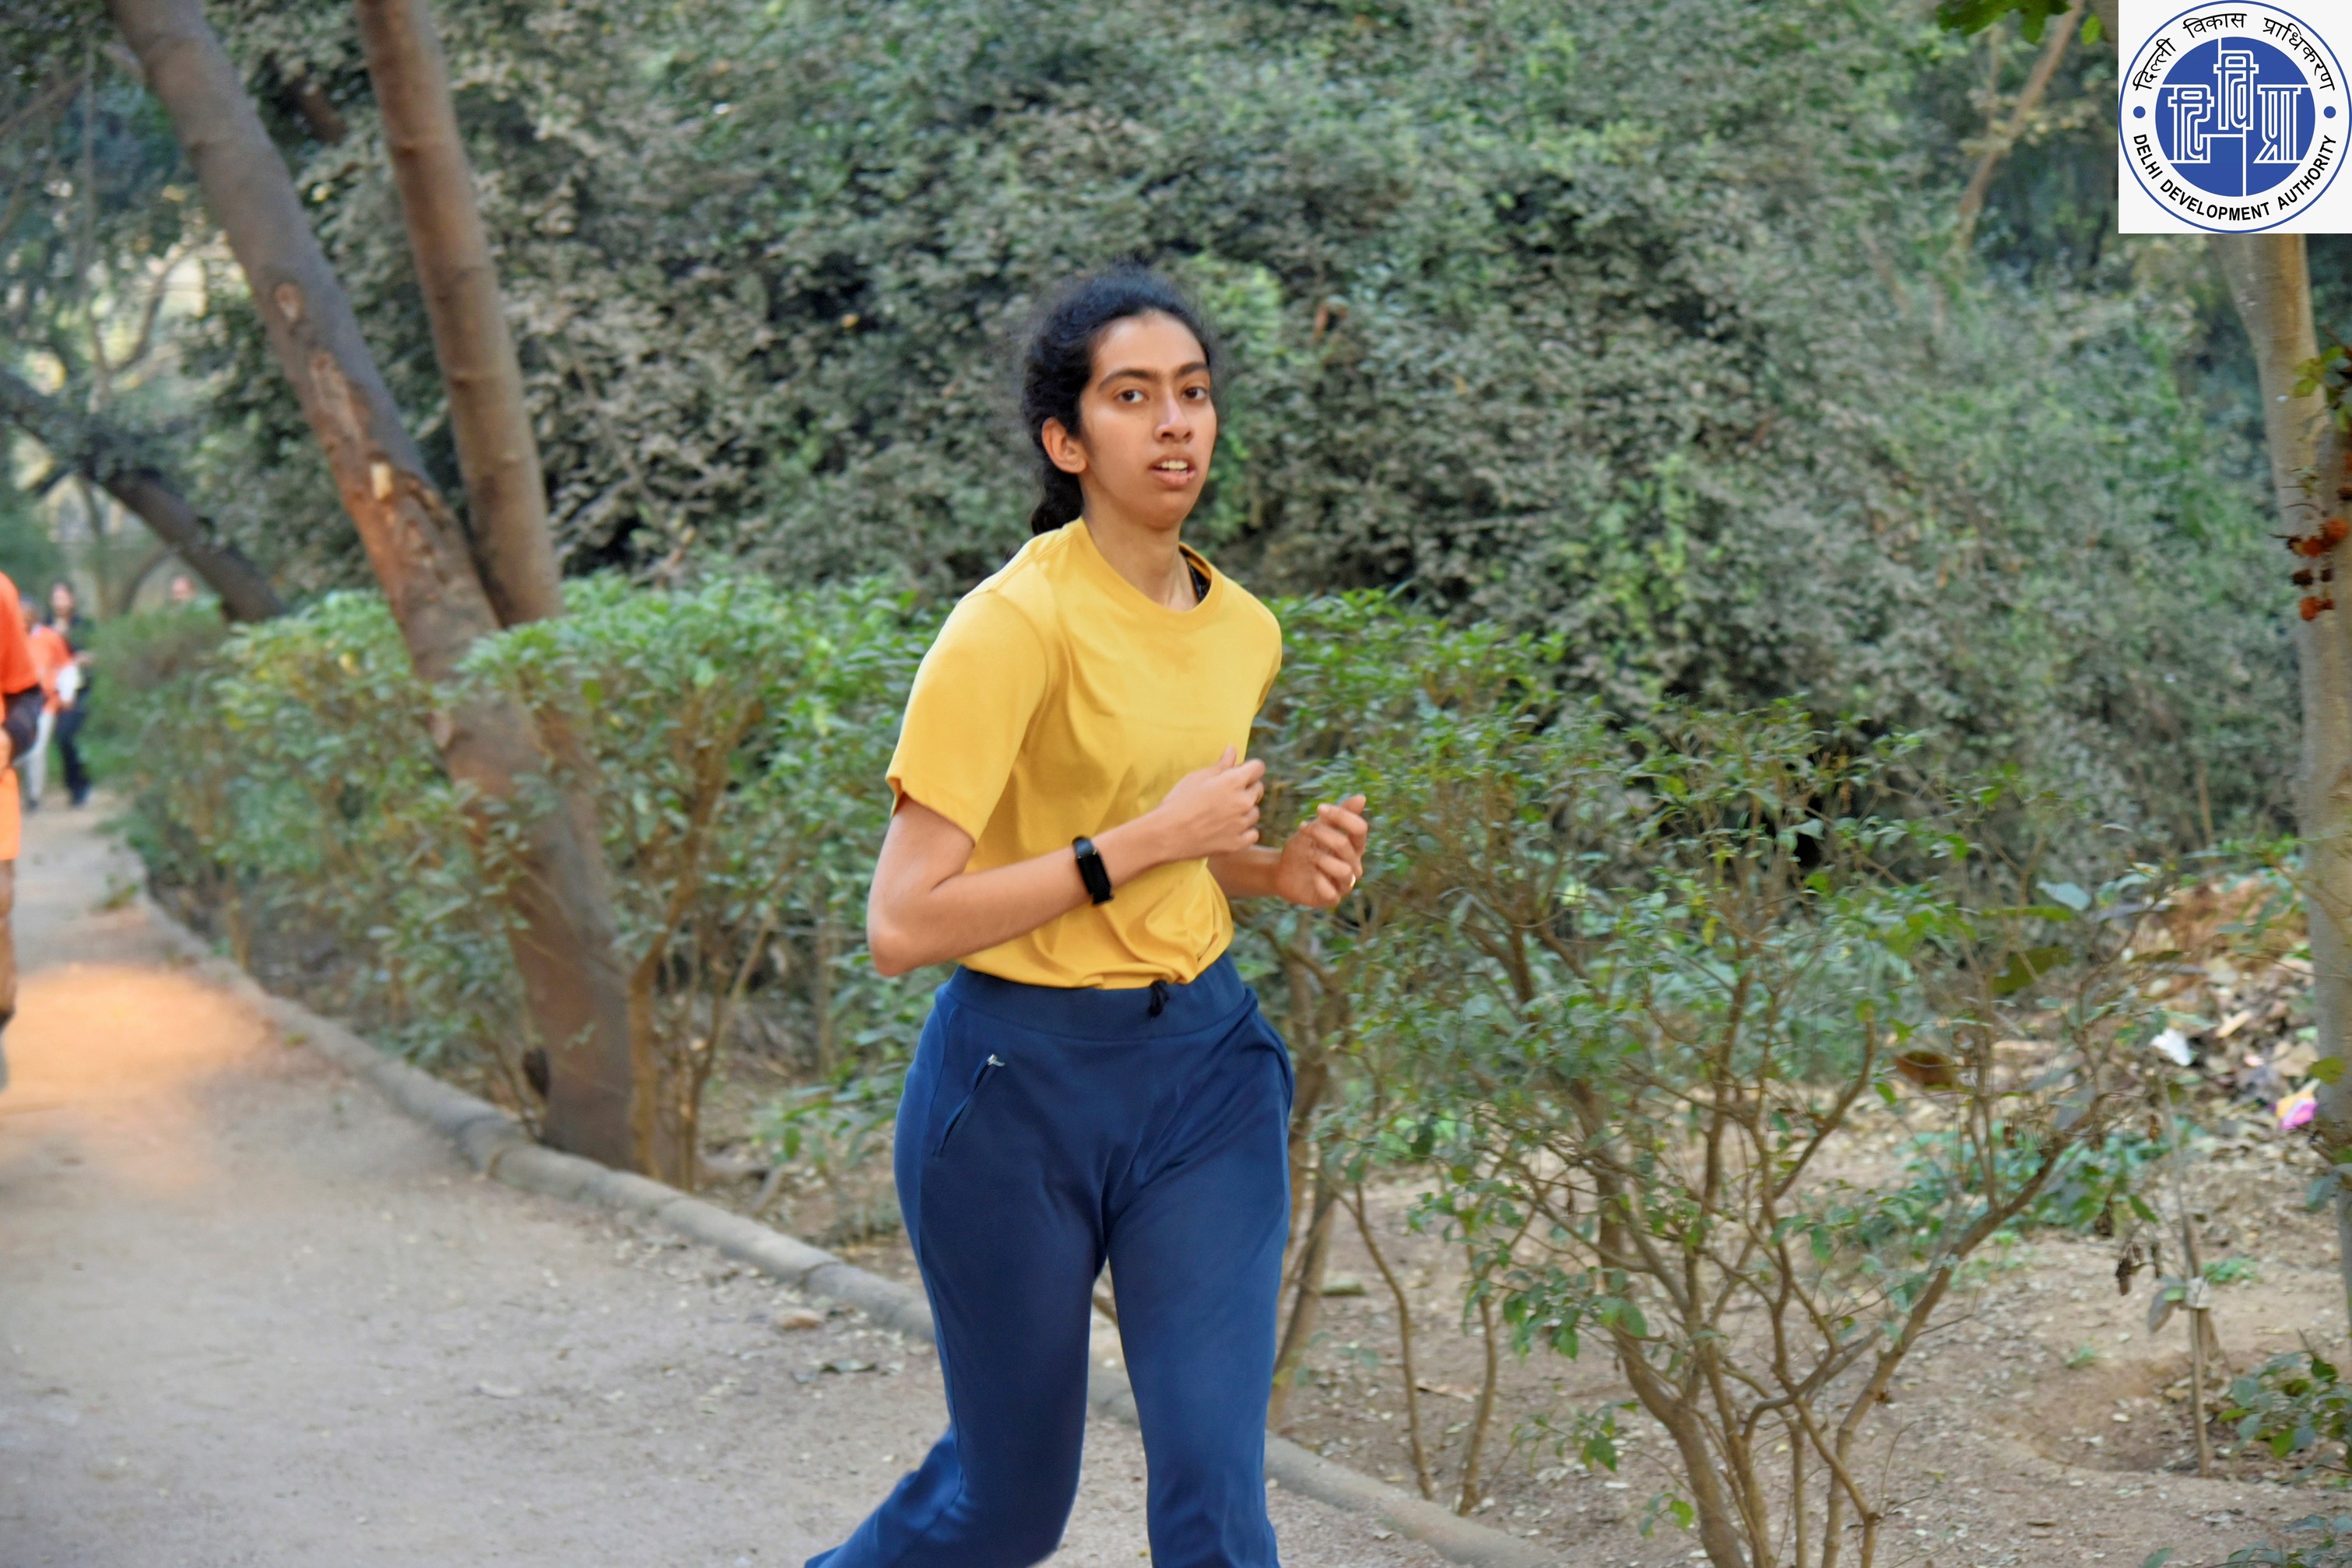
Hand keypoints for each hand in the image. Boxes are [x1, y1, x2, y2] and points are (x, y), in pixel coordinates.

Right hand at [1152, 746, 1265, 859]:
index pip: (1258, 767)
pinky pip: (1252, 834)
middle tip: (1226, 795)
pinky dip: (1244, 831)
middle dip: (1246, 788)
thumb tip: (1233, 750)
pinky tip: (1228, 830)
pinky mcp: (1239, 844)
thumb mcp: (1197, 777)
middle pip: (1258, 789)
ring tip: (1223, 814)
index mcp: (1234, 781)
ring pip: (1254, 812)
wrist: (1168, 834)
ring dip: (1244, 811)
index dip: (1249, 768)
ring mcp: (1242, 824)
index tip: (1240, 773)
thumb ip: (1220, 765)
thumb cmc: (1179, 802)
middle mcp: (1244, 801)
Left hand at [1273, 794, 1367, 908]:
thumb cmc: (1304, 846)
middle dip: (1321, 833)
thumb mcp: (1318, 827)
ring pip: (1344, 871)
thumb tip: (1362, 797)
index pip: (1360, 829)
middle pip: (1345, 845)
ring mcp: (1344, 884)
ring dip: (1320, 858)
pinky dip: (1319, 881)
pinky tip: (1310, 874)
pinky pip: (1332, 893)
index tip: (1319, 808)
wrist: (1282, 870)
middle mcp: (1353, 865)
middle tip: (1303, 828)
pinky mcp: (1331, 899)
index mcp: (1354, 846)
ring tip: (1307, 854)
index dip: (1341, 816)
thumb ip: (1339, 815)